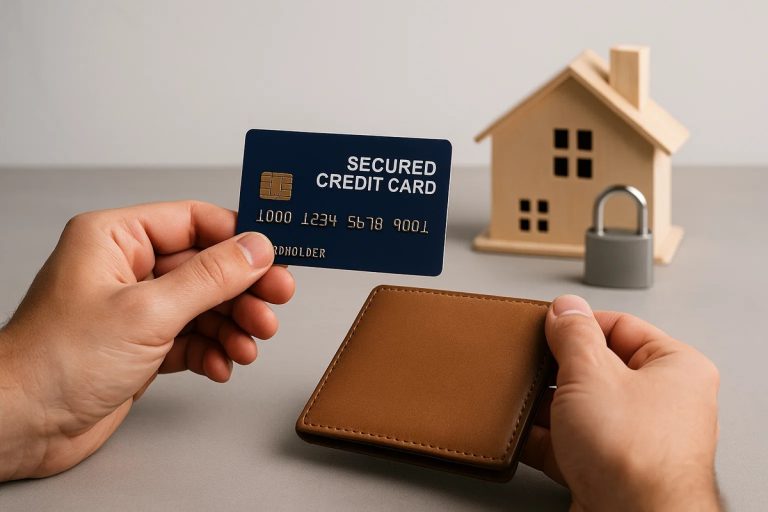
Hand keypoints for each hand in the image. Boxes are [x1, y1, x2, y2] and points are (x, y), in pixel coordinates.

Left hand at [0, 201, 293, 480]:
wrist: (22, 426)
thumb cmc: (55, 361)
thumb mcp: (148, 312)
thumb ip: (210, 278)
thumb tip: (256, 248)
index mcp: (115, 239)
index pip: (193, 222)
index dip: (238, 238)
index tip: (275, 256)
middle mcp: (126, 268)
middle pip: (205, 266)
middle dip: (242, 289)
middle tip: (276, 303)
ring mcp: (135, 308)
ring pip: (203, 304)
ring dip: (233, 324)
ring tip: (252, 342)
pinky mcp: (141, 345)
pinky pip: (191, 337)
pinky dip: (212, 350)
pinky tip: (223, 364)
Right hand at [522, 295, 720, 510]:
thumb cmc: (633, 456)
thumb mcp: (590, 374)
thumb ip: (573, 335)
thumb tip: (565, 308)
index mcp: (674, 368)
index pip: (620, 326)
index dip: (578, 324)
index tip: (546, 326)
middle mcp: (661, 403)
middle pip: (595, 368)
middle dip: (555, 369)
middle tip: (530, 363)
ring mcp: (633, 439)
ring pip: (579, 407)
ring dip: (545, 405)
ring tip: (520, 398)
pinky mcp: (608, 469)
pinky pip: (570, 442)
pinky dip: (542, 437)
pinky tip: (519, 432)